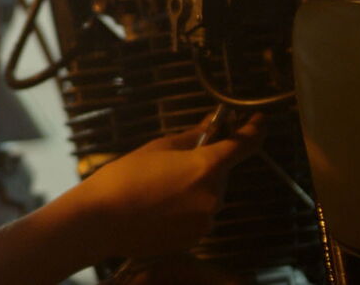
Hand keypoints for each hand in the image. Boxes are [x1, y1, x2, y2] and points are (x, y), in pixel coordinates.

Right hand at [78, 112, 265, 258]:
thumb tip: (211, 126)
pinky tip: (160, 205)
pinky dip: (187, 207)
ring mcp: (206, 220)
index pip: (244, 145)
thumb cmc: (124, 179)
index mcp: (206, 167)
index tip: (258, 120)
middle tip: (176, 161)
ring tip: (160, 186)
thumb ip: (192, 137)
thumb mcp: (158, 148)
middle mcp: (214, 195)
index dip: (254, 129)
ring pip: (211, 195)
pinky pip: (200, 215)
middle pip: (221, 172)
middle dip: (206, 164)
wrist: (101, 219)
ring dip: (195, 187)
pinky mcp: (196, 238)